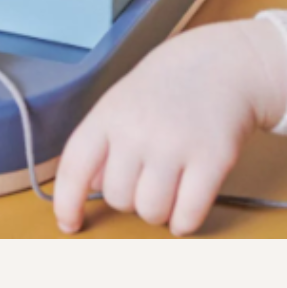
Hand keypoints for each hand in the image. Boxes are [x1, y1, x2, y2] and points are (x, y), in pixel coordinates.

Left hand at [52, 19, 286, 236]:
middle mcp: (137, 130)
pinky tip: (187, 204)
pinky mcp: (212, 160)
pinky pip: (188, 216)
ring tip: (168, 187)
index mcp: (108, 115)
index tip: (69, 223)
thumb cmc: (165, 89)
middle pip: (118, 198)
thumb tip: (90, 187)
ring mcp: (175, 145)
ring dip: (159, 211)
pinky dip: (185, 221)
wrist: (220, 64)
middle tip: (146, 177)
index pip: (75, 166)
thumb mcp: (121, 103)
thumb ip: (104, 143)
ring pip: (151, 212)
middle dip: (130, 199)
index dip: (66, 202)